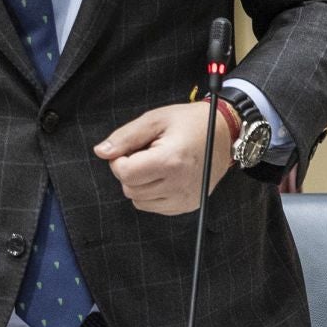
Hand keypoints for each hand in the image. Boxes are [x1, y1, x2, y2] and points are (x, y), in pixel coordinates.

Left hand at [94, 102, 232, 215]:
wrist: (225, 133)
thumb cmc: (190, 123)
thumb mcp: (155, 119)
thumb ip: (125, 137)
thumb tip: (102, 152)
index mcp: (171, 161)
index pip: (124, 173)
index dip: (119, 160)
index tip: (132, 149)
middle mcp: (179, 184)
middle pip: (129, 188)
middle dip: (129, 171)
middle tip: (145, 154)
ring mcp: (185, 198)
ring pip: (138, 201)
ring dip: (140, 184)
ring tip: (157, 164)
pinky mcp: (188, 205)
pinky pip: (154, 207)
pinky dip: (152, 193)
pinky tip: (165, 176)